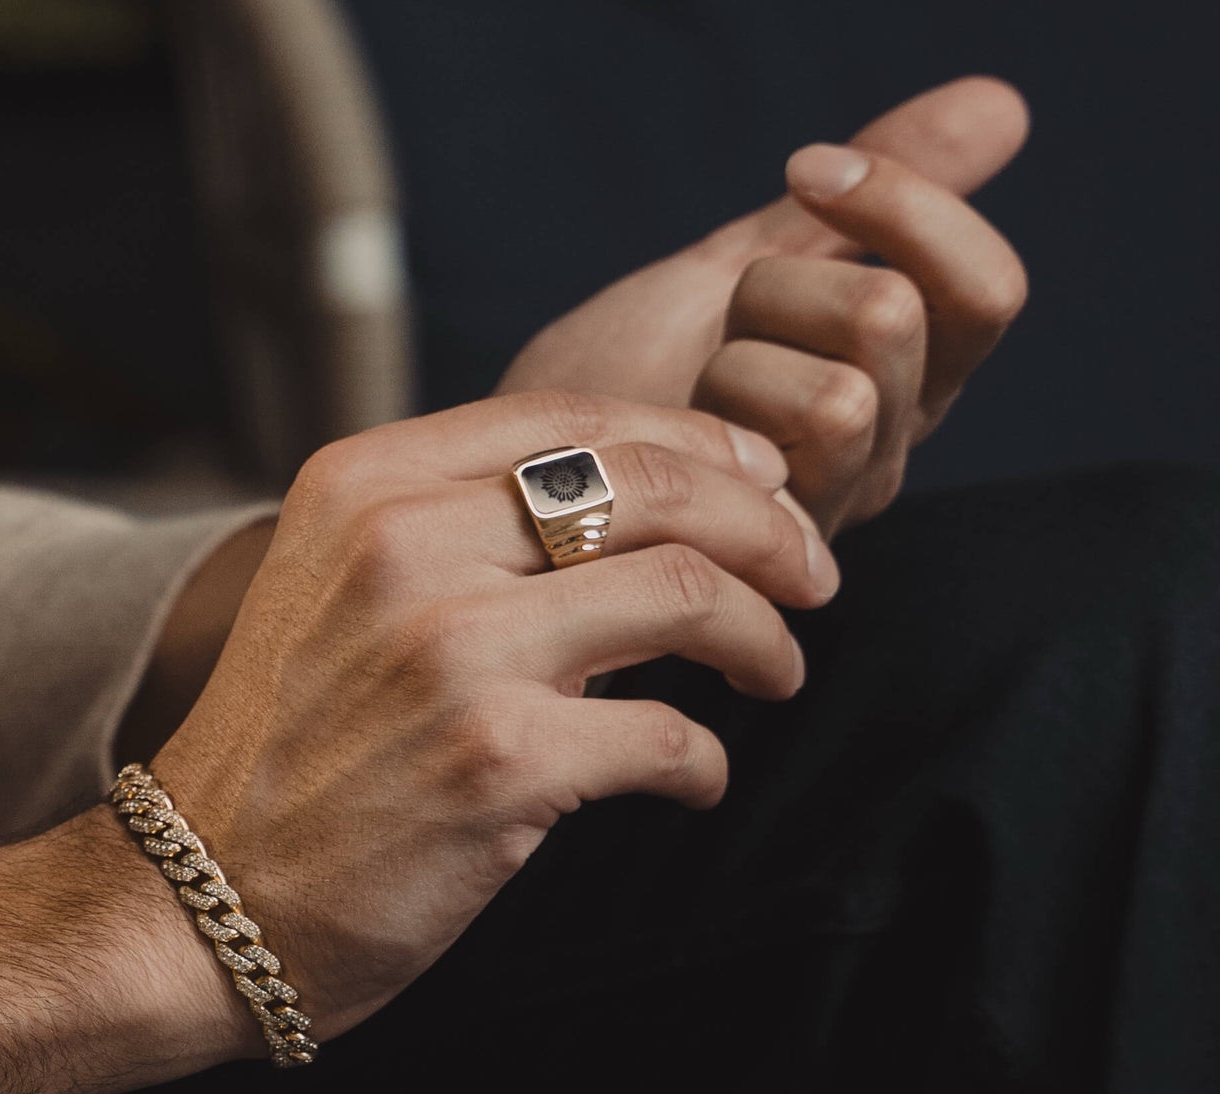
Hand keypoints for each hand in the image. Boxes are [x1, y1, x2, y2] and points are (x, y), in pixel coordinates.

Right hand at [151, 388, 833, 1046]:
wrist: (202, 899)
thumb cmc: (291, 747)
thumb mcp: (337, 586)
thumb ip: (454, 523)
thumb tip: (647, 497)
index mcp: (364, 484)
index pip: (575, 415)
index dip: (697, 444)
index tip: (760, 488)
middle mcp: (404, 545)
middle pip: (654, 485)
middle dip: (768, 525)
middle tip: (812, 575)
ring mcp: (451, 650)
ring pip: (688, 590)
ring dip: (765, 635)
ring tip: (776, 671)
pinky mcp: (497, 761)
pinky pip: (670, 735)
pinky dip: (707, 759)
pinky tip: (696, 777)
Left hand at [498, 77, 1029, 534]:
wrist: (526, 470)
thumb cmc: (628, 371)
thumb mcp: (749, 258)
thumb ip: (865, 199)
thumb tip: (1002, 101)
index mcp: (902, 373)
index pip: (984, 292)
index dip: (910, 207)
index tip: (806, 170)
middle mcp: (886, 446)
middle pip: (894, 317)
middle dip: (775, 289)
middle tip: (716, 326)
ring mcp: (832, 508)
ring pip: (843, 396)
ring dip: (737, 363)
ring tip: (690, 397)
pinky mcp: (769, 558)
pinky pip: (768, 464)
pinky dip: (702, 421)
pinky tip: (667, 443)